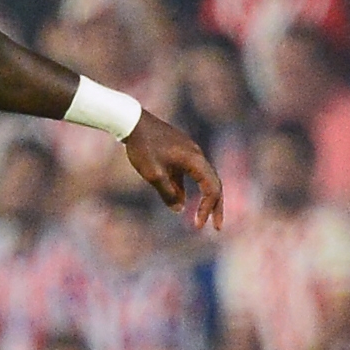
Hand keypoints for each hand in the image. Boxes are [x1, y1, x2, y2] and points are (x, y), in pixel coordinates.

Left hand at [123, 113, 223, 228]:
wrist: (132, 121)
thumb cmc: (143, 147)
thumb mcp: (154, 175)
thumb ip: (168, 193)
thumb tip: (179, 209)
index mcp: (195, 160)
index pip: (211, 189)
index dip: (207, 209)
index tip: (197, 226)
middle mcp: (197, 155)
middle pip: (214, 184)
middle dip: (215, 207)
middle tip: (217, 228)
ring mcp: (189, 152)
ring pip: (203, 179)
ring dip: (203, 199)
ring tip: (199, 218)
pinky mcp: (180, 151)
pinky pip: (190, 173)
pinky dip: (189, 188)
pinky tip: (181, 201)